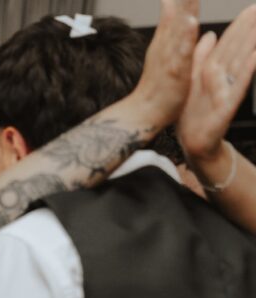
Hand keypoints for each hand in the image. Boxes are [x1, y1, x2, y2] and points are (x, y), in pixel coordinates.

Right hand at [131, 0, 199, 130]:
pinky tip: (189, 23)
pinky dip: (185, 37)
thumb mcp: (163, 53)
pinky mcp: (175, 72)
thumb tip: (176, 10)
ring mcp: (169, 58)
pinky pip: (182, 52)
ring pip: (178, 29)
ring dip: (184, 9)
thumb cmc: (155, 88)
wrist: (143, 113)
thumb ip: (170, 30)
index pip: (175, 13)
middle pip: (177, 16)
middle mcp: (165, 47)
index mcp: (164, 42)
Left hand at [178, 5, 255, 160]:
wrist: (191, 141)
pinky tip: (255, 58)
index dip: (240, 25)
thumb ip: (200, 56)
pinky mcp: (226, 106)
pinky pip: (237, 87)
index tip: (252, 8)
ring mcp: (226, 90)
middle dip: (251, 29)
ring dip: (253, 45)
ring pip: (241, 63)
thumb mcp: (192, 79)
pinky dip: (246, 72)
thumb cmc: (193, 112)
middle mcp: (222, 78)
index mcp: (212, 70)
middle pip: (238, 49)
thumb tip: (209, 34)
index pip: (228, 43)